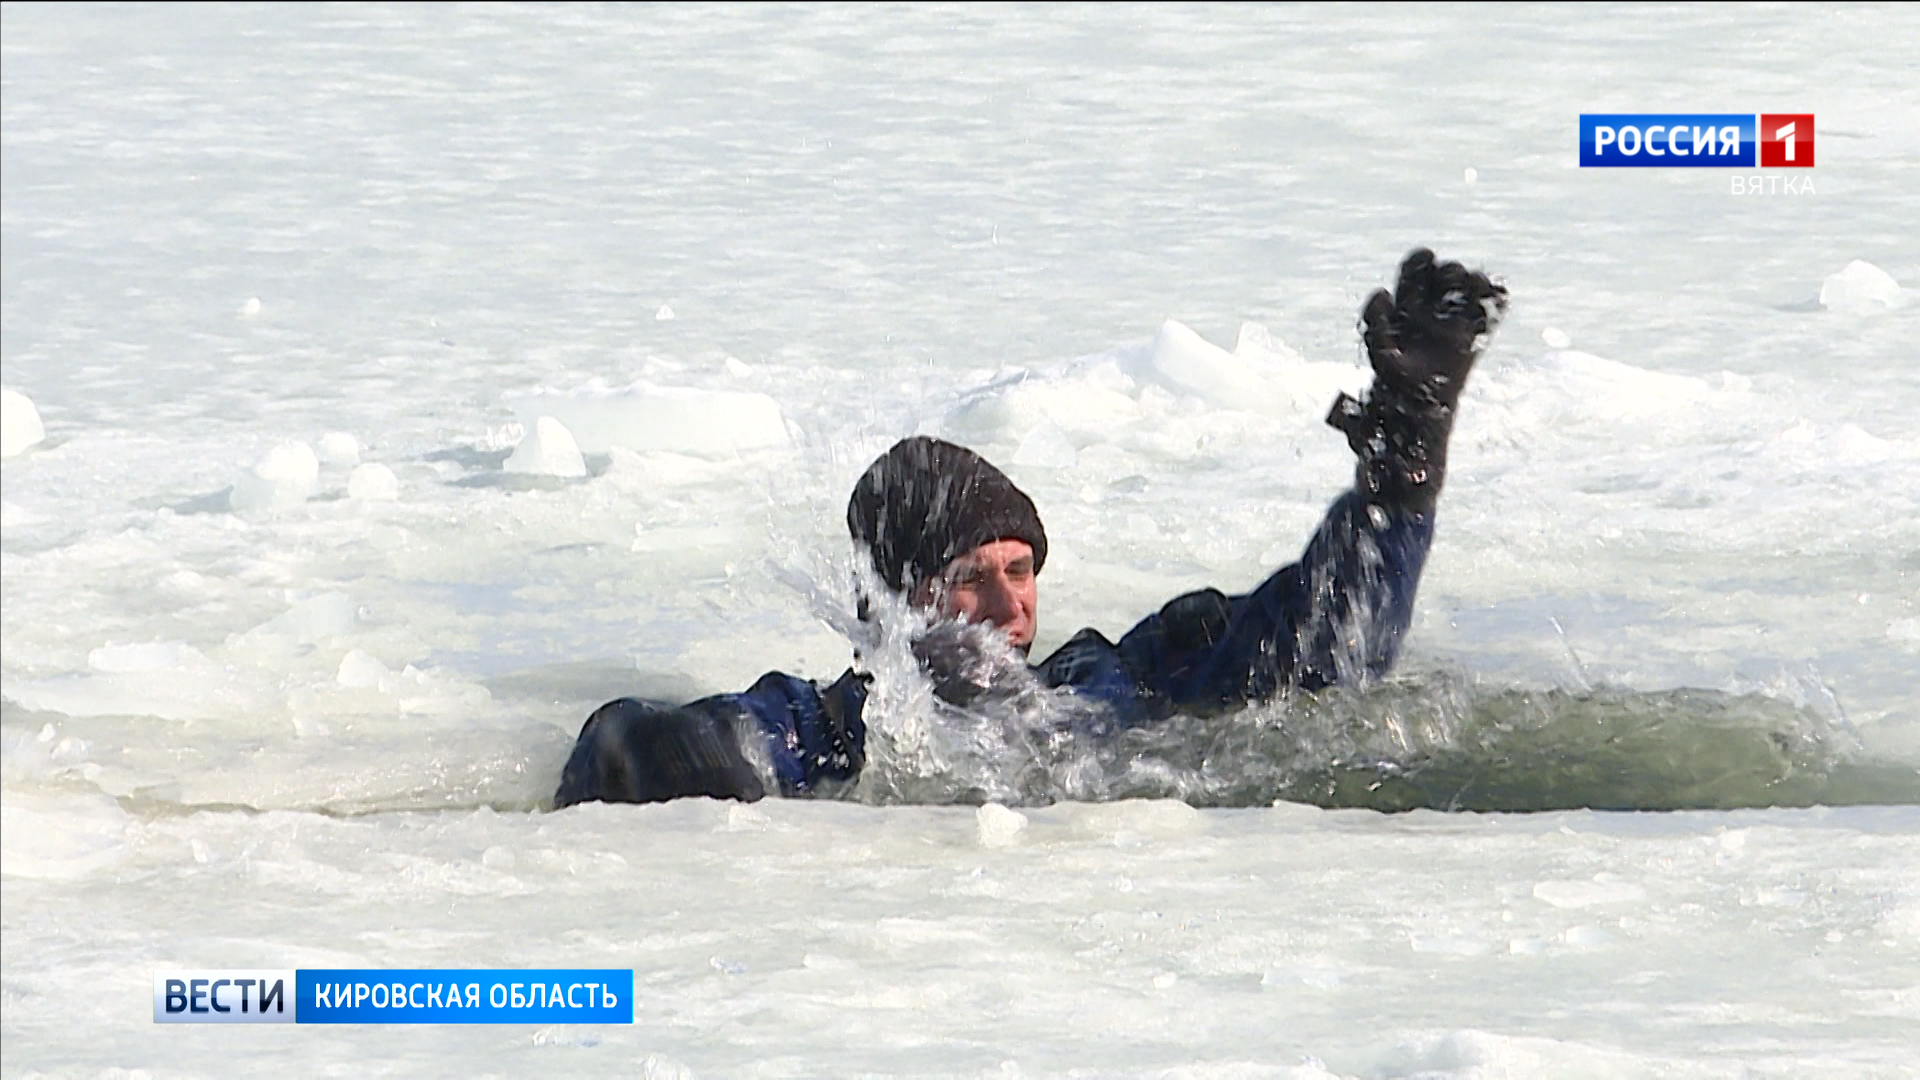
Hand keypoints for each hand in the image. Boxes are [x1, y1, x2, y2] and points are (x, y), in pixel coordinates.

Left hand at [1360, 248, 1507, 409]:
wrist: (1420, 407)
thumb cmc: (1395, 380)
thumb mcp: (1380, 353)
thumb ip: (1375, 324)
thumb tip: (1383, 291)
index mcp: (1408, 303)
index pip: (1415, 268)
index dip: (1421, 259)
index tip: (1427, 260)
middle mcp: (1434, 306)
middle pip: (1447, 272)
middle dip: (1451, 271)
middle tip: (1452, 282)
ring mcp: (1457, 318)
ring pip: (1472, 286)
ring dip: (1477, 281)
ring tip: (1477, 288)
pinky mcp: (1477, 334)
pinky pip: (1493, 311)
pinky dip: (1498, 301)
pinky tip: (1496, 301)